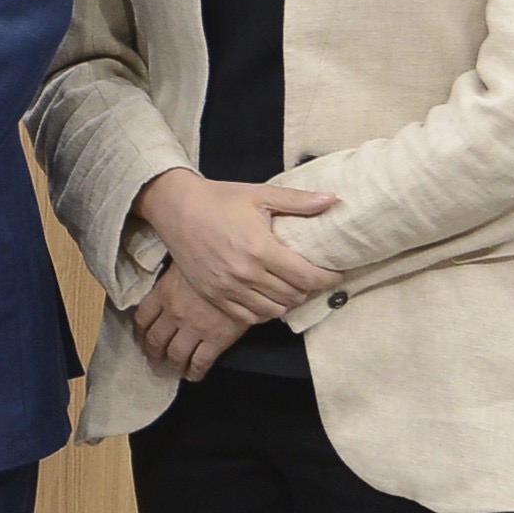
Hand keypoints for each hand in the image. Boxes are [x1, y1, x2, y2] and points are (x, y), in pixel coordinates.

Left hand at [132, 262, 243, 379]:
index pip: (142, 317)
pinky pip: (200, 363)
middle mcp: (174, 313)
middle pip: (155, 340)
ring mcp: (194, 329)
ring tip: (172, 369)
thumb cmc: (216, 259)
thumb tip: (169, 279)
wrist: (244, 270)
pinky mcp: (215, 340)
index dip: (139, 332)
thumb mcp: (186, 260)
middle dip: (153, 353)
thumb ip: (174, 274)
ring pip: (175, 355)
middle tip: (153, 360)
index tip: (141, 338)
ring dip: (172, 365)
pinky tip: (193, 375)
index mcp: (164, 292)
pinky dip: (194, 372)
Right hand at [134, 168, 341, 327]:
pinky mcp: (215, 296)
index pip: (307, 277)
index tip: (336, 273)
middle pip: (293, 296)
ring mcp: (228, 288)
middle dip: (310, 288)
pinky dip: (265, 311)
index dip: (328, 278)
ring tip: (292, 287)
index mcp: (261, 248)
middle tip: (313, 276)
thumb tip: (333, 200)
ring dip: (288, 301)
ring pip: (273, 311)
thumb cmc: (220, 199)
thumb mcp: (260, 194)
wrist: (177, 208)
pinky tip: (268, 297)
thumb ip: (298, 201)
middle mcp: (246, 273)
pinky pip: (249, 317)